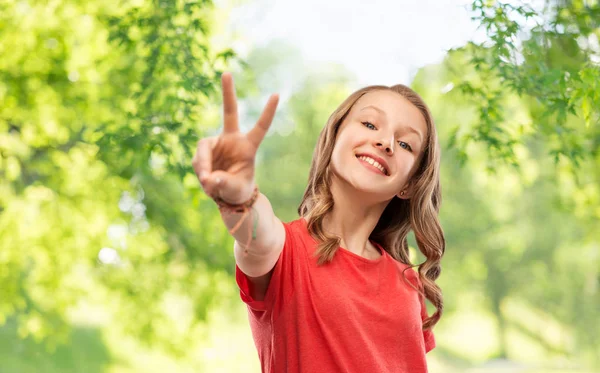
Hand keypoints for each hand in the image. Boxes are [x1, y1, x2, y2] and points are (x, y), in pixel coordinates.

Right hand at [192, 72, 278, 203]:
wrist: (225, 194)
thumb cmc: (238, 190)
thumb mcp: (235, 190)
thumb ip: (224, 183)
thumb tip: (209, 177)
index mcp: (248, 146)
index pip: (260, 127)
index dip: (268, 112)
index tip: (277, 94)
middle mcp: (232, 140)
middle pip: (229, 112)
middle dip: (227, 93)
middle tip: (227, 73)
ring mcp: (217, 144)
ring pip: (203, 149)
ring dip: (203, 166)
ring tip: (209, 182)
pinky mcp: (204, 152)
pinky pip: (198, 161)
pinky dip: (200, 172)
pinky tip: (207, 183)